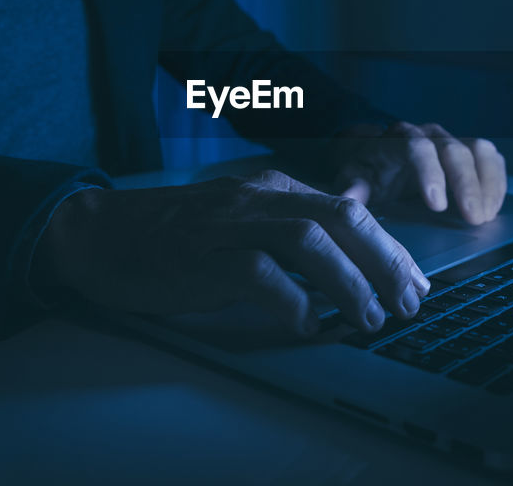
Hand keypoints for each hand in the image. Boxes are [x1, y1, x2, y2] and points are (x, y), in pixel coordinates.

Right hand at [33, 170, 429, 335]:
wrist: (98, 234)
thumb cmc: (171, 237)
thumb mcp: (237, 222)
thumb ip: (284, 237)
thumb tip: (340, 277)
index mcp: (271, 189)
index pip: (347, 208)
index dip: (388, 246)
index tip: (414, 282)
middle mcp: (258, 198)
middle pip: (341, 217)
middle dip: (386, 260)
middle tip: (409, 302)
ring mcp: (230, 223)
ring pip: (310, 240)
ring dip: (349, 281)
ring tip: (368, 318)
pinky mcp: (203, 253)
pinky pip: (260, 272)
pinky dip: (290, 300)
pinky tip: (303, 324)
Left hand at [331, 122, 506, 224]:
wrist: (380, 156)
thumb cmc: (370, 170)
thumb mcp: (355, 177)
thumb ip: (352, 187)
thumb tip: (348, 200)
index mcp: (398, 139)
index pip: (417, 148)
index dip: (430, 174)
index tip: (437, 206)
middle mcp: (429, 134)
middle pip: (453, 150)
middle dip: (466, 185)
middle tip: (473, 219)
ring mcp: (451, 140)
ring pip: (478, 151)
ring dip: (487, 183)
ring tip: (485, 216)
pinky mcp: (469, 150)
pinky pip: (490, 158)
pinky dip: (496, 181)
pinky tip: (492, 207)